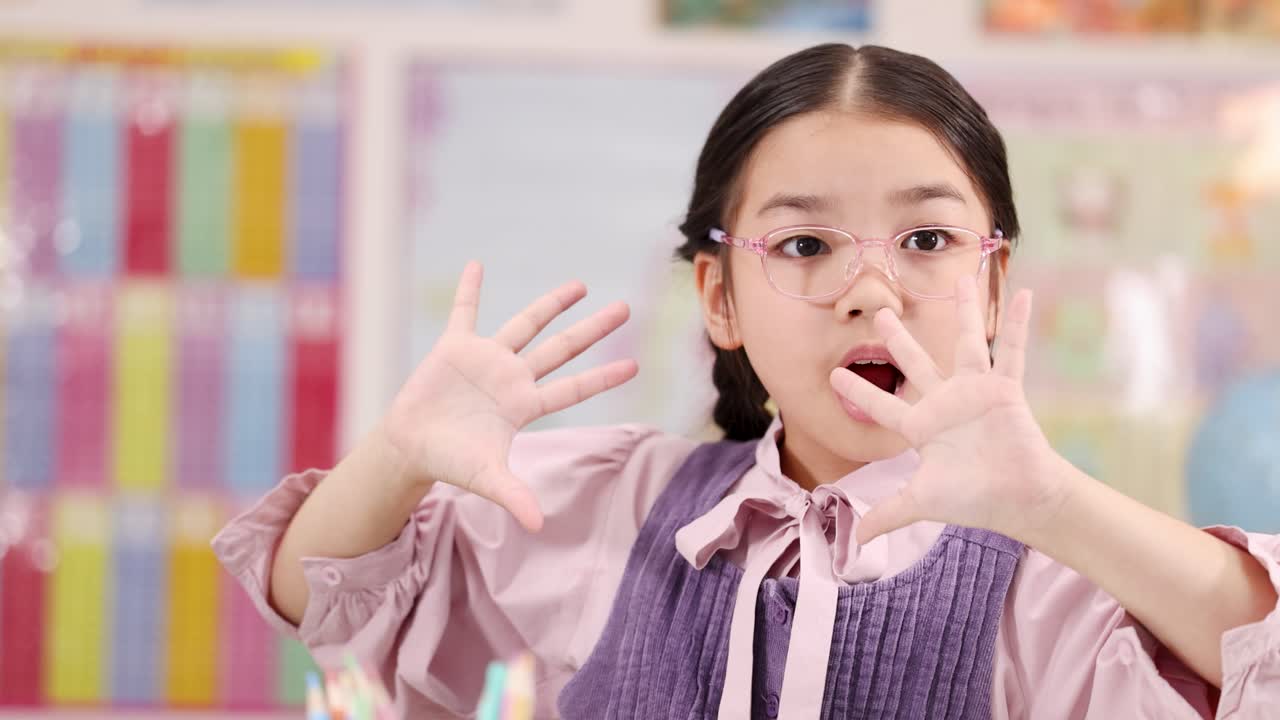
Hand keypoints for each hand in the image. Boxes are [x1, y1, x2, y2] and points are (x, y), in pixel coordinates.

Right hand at [381, 262, 637, 531]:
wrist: (412, 448)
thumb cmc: (452, 462)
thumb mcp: (486, 478)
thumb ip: (514, 496)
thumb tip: (539, 526)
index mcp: (525, 405)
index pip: (574, 388)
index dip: (602, 377)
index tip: (634, 365)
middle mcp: (513, 377)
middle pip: (561, 348)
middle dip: (592, 329)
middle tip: (624, 309)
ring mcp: (487, 359)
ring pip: (526, 324)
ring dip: (551, 303)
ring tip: (580, 284)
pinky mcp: (455, 348)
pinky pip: (464, 312)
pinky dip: (470, 290)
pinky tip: (477, 265)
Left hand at [829, 277, 1069, 544]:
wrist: (1019, 501)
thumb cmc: (974, 500)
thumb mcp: (920, 504)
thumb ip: (887, 516)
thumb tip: (853, 545)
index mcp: (922, 427)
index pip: (882, 405)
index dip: (859, 392)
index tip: (835, 376)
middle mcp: (946, 403)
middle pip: (917, 362)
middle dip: (899, 339)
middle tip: (883, 313)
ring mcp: (976, 392)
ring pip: (965, 344)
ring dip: (964, 312)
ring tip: (960, 279)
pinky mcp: (1005, 390)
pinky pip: (1010, 351)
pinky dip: (1014, 323)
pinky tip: (1019, 292)